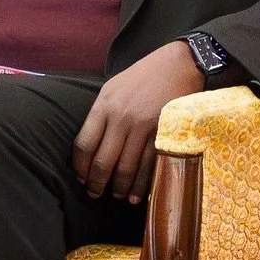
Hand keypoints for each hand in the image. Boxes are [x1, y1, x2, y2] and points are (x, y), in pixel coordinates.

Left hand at [72, 41, 204, 204]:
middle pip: (102, 161)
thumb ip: (101, 113)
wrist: (179, 63)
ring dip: (119, 188)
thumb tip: (91, 143)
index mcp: (104, 105)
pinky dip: (141, 185)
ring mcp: (142, 127)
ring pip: (125, 168)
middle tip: (94, 194)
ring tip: (116, 196)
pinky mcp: (162, 134)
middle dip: (95, 184)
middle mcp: (120, 117)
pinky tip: (136, 196)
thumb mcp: (113, 87)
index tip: (80, 178)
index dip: (80, 167)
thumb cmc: (144, 75)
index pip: (84, 144)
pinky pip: (148, 166)